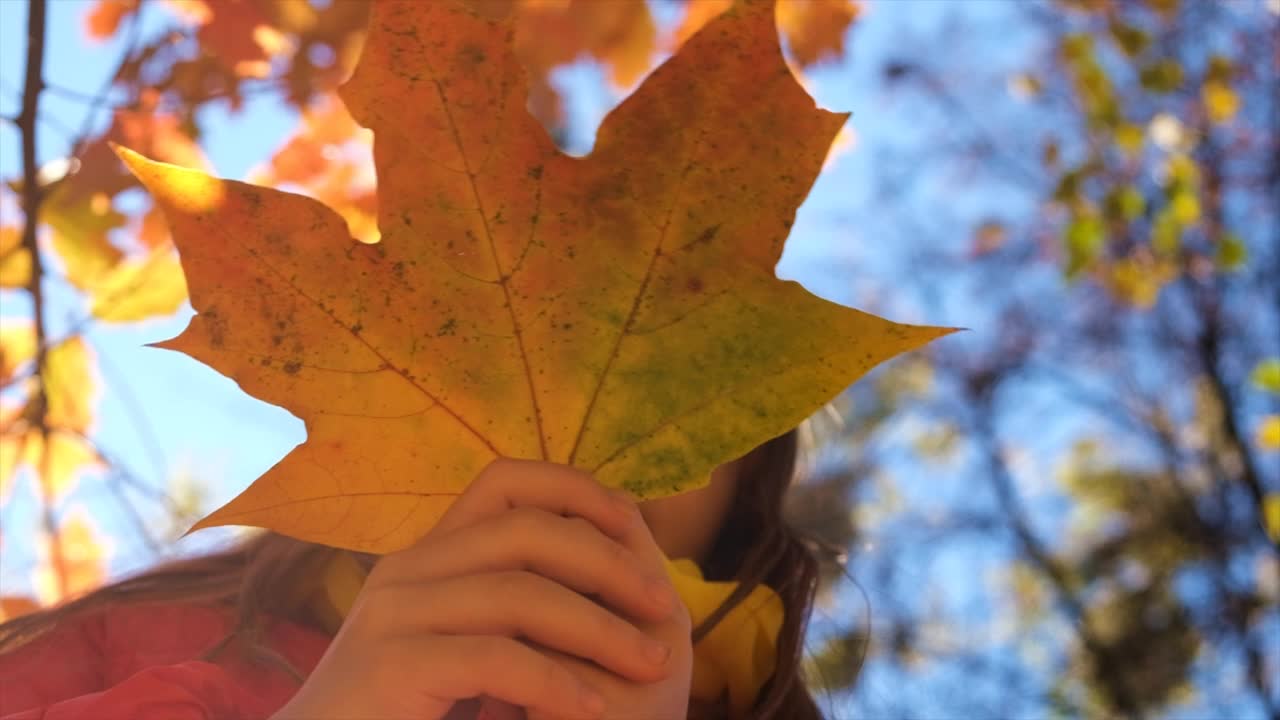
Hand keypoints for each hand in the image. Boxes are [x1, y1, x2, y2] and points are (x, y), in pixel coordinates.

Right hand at [270, 458, 692, 719]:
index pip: (505, 481)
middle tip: (661, 607)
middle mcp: (407, 570)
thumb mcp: (465, 641)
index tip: (635, 526)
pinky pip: (494, 657)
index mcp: (429, 554)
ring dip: (599, 629)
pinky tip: (594, 708)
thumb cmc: (407, 710)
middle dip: (606, 562)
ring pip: (518, 593)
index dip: (576, 489)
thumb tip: (606, 566)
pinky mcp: (391, 667)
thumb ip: (511, 604)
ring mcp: (393, 616)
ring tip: (649, 664)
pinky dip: (556, 682)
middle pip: (524, 530)